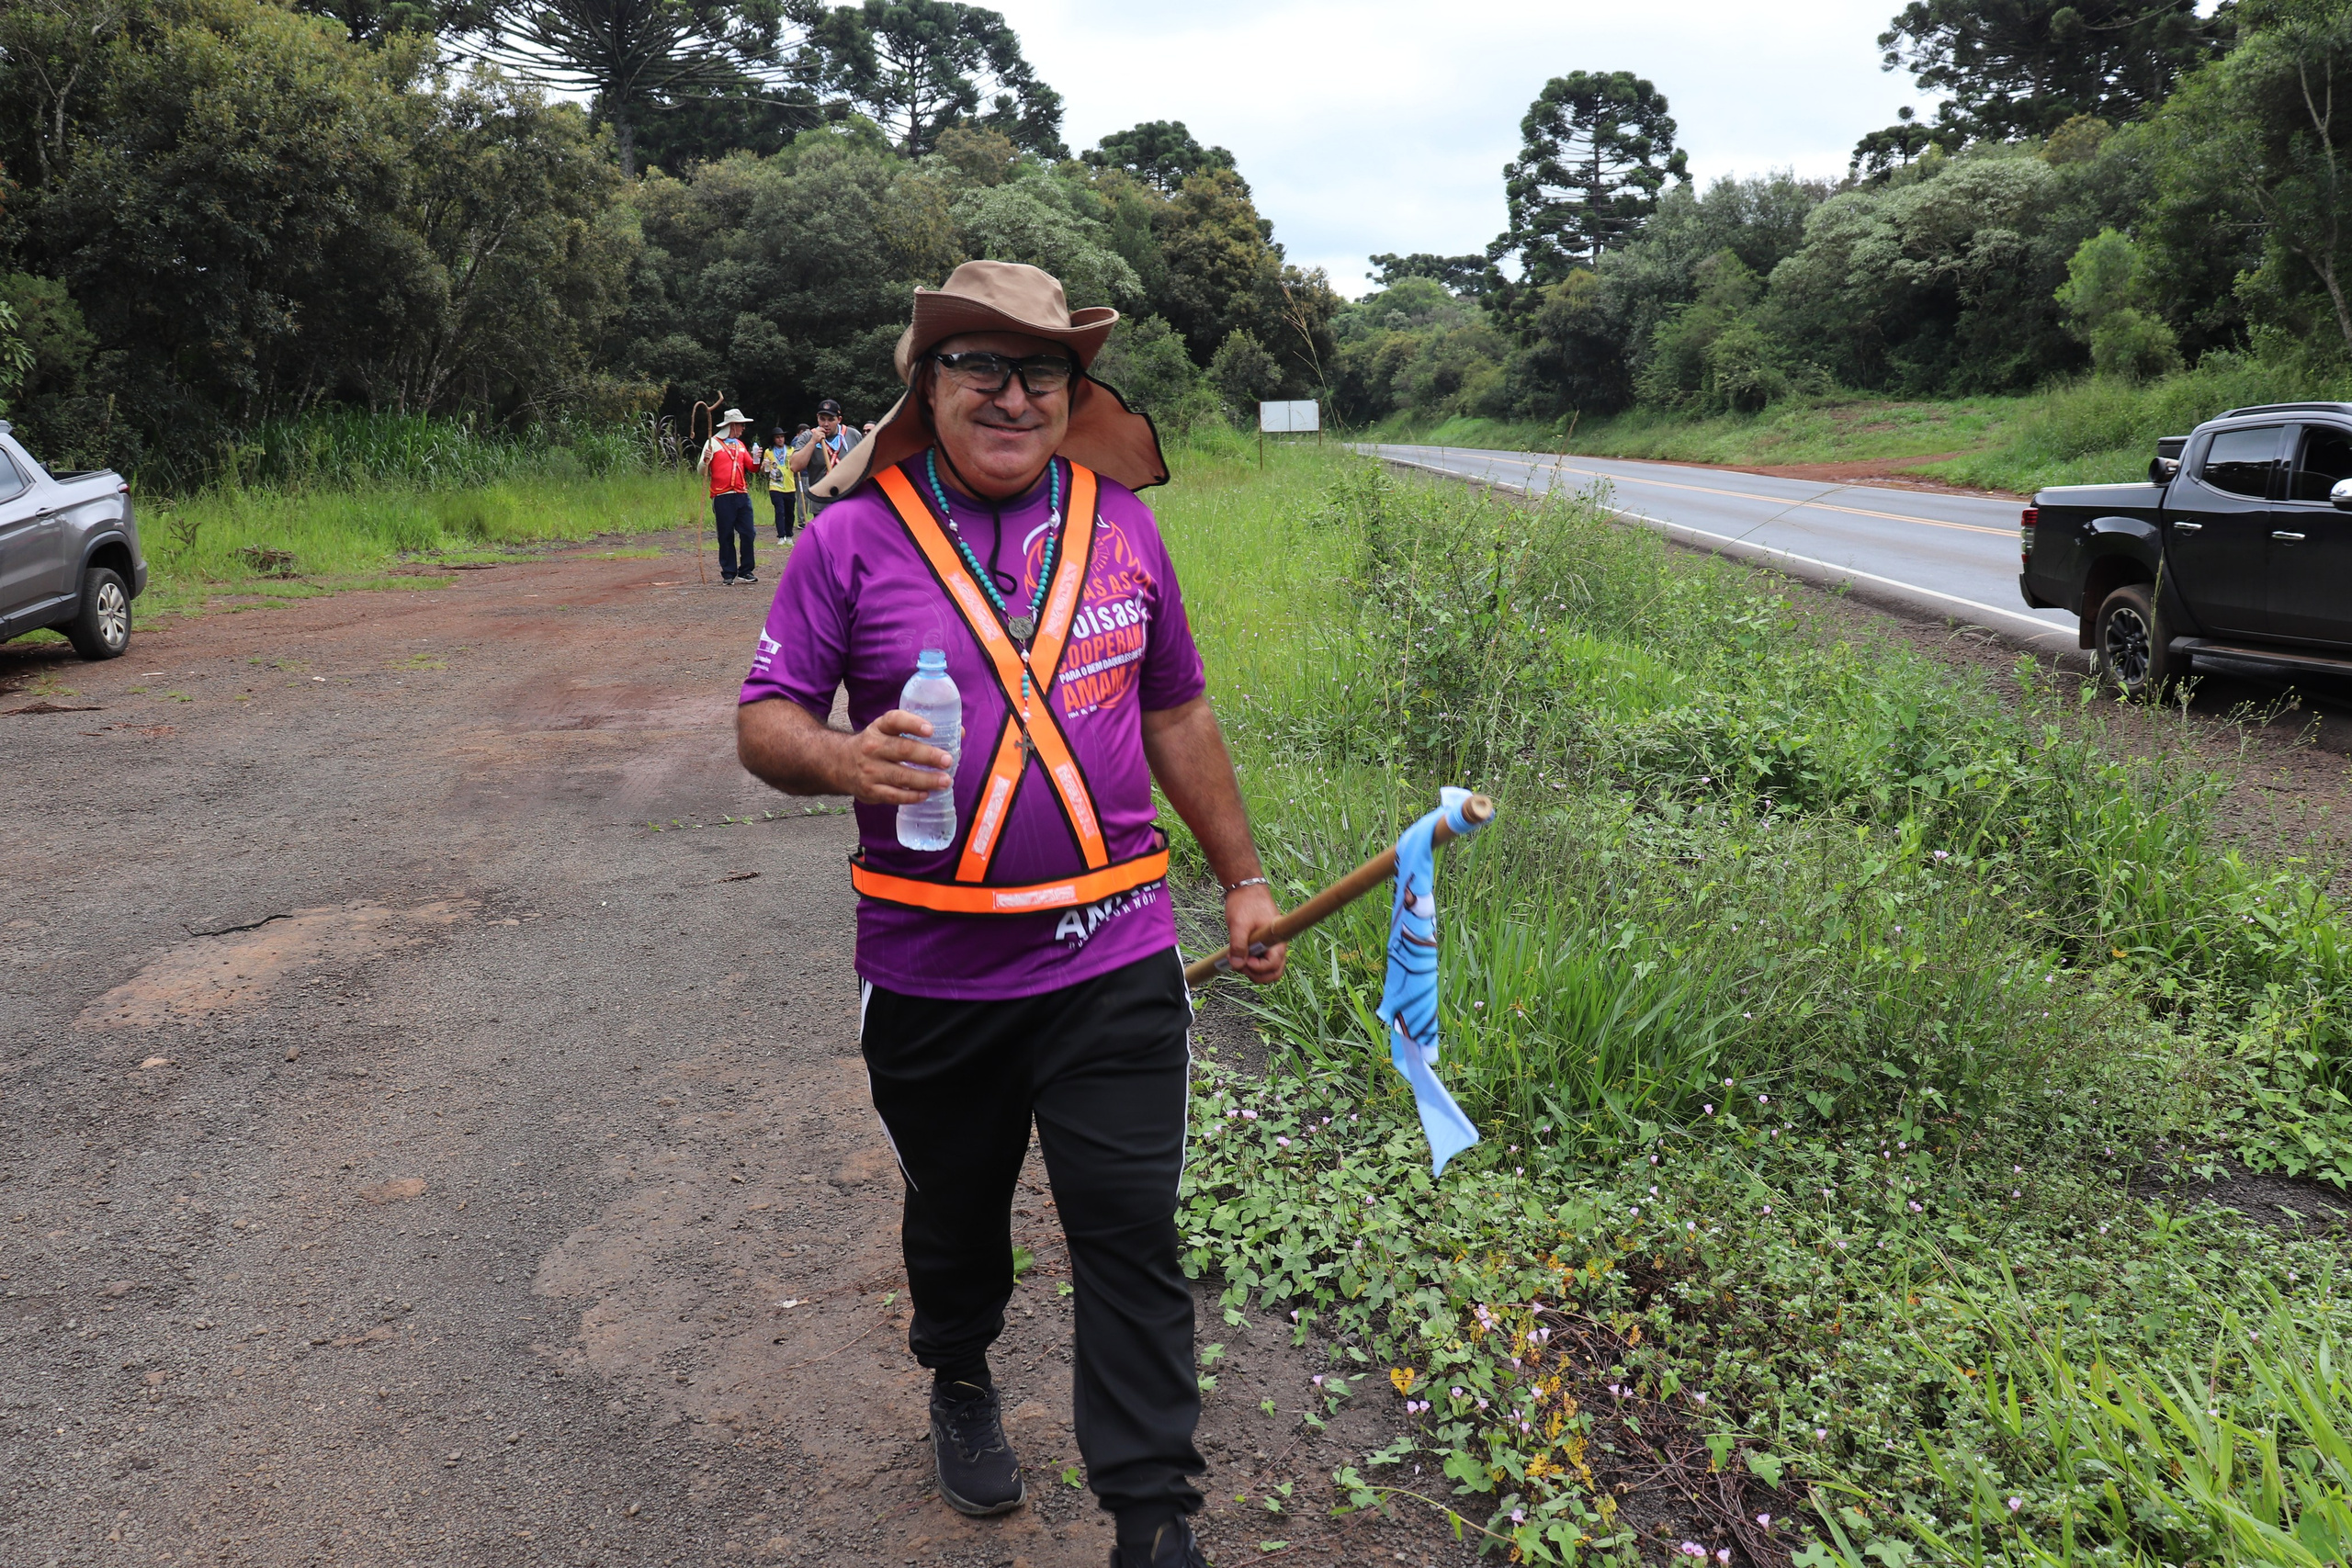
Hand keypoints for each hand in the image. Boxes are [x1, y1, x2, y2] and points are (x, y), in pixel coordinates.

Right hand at [835, 709, 954, 804]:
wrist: (841, 763)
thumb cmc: (877, 745)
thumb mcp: (889, 731)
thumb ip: (919, 730)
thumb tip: (959, 733)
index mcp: (880, 728)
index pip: (895, 720)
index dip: (913, 724)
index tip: (931, 730)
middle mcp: (873, 747)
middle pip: (902, 750)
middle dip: (928, 756)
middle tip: (947, 760)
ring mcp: (870, 770)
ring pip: (901, 776)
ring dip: (926, 779)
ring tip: (945, 781)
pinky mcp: (870, 790)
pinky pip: (894, 795)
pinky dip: (911, 796)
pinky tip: (926, 794)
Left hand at [1223, 882, 1285, 984]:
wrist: (1245, 887)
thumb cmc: (1245, 902)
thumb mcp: (1239, 924)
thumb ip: (1238, 945)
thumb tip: (1237, 965)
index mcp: (1277, 939)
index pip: (1273, 965)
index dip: (1257, 968)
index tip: (1243, 961)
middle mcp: (1277, 944)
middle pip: (1274, 971)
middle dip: (1257, 975)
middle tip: (1240, 966)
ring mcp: (1271, 945)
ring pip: (1268, 968)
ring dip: (1253, 970)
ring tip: (1237, 960)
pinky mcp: (1264, 944)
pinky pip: (1262, 960)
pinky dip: (1251, 963)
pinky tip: (1239, 955)